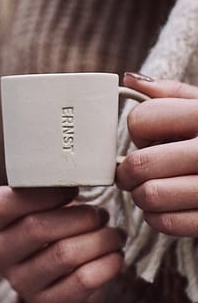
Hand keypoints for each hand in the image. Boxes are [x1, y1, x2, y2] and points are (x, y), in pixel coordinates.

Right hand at [0, 186, 123, 302]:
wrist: (59, 302)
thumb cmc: (53, 244)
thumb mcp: (43, 218)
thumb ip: (52, 198)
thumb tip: (85, 173)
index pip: (4, 204)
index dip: (42, 193)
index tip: (73, 188)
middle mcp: (0, 254)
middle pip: (37, 227)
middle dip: (79, 217)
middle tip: (101, 215)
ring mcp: (22, 283)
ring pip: (65, 253)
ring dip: (99, 240)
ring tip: (114, 235)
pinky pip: (84, 280)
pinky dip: (108, 264)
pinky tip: (115, 257)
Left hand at [116, 73, 197, 236]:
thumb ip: (173, 95)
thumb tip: (129, 80)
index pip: (140, 120)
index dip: (138, 131)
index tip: (150, 138)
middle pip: (140, 163)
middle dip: (129, 171)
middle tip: (134, 172)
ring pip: (149, 195)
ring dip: (142, 195)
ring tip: (152, 189)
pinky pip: (167, 222)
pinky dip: (157, 217)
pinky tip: (168, 207)